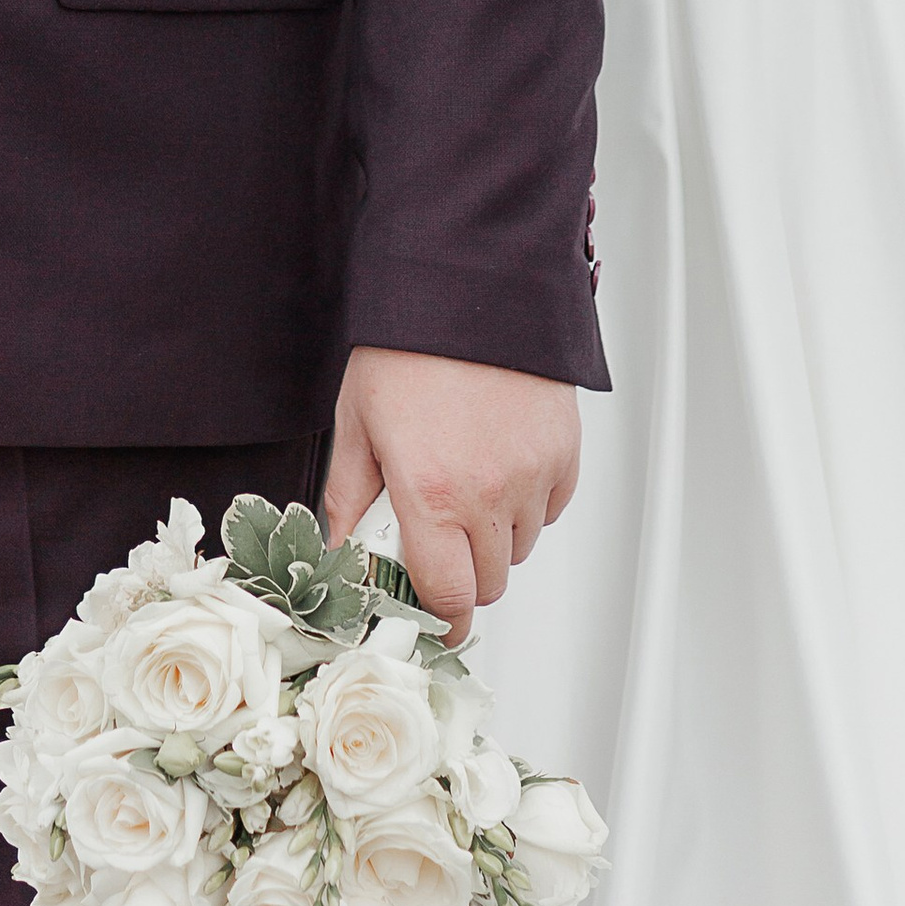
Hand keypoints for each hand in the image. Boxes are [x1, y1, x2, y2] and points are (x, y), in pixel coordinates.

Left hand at [324, 346, 581, 641]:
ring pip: (520, 548)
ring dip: (494, 537)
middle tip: (437, 539)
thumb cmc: (406, 347)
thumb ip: (348, 500)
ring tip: (465, 483)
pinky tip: (498, 463)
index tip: (431, 621)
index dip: (439, 621)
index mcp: (429, 494)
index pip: (447, 599)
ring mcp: (532, 474)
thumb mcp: (356, 423)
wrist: (465, 284)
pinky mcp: (563, 452)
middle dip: (461, 575)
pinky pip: (549, 508)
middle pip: (487, 584)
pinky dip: (527, 502)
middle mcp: (487, 493)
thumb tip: (341, 553)